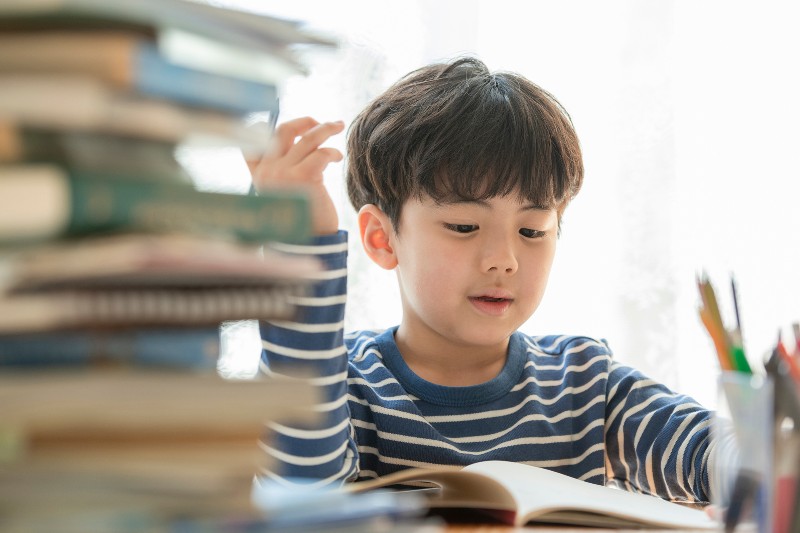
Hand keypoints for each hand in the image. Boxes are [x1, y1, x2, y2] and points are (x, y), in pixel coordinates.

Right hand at [247, 117, 344, 234]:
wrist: (309, 242)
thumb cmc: (302, 217)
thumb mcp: (286, 191)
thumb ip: (285, 168)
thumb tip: (302, 139)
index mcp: (260, 175)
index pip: (251, 144)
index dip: (263, 130)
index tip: (284, 128)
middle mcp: (268, 171)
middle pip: (283, 131)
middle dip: (304, 122)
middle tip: (320, 123)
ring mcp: (283, 173)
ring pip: (306, 138)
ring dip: (325, 128)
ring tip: (338, 126)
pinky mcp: (303, 177)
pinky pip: (320, 153)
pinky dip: (332, 151)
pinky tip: (338, 158)